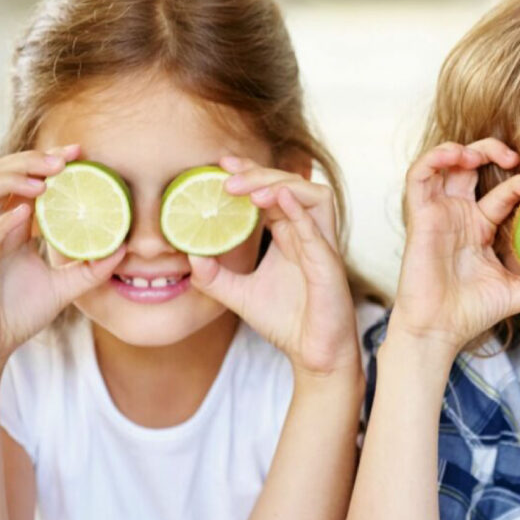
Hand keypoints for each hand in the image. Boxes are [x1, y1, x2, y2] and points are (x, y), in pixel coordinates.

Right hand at [0, 144, 124, 377]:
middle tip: (65, 158)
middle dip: (30, 160)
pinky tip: (24, 213)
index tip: (79, 153)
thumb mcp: (65, 288)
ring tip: (44, 179)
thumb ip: (91, 269)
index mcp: (10, 227)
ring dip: (11, 179)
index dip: (45, 161)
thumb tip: (124, 250)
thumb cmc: (16, 314)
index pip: (22, 181)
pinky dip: (1, 221)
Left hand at [187, 158, 358, 379]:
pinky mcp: (330, 264)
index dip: (250, 173)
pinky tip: (278, 200)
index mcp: (291, 234)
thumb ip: (214, 276)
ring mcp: (322, 246)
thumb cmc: (286, 321)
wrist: (313, 354)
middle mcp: (309, 233)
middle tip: (226, 177)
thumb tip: (190, 255)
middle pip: (291, 185)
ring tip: (250, 191)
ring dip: (282, 186)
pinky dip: (299, 210)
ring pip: (313, 195)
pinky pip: (318, 229)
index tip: (220, 165)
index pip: (272, 191)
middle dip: (259, 174)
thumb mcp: (239, 296)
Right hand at [390, 138, 519, 352]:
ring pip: (446, 163)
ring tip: (481, 154)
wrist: (440, 330)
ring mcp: (439, 213)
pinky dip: (435, 157)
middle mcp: (459, 215)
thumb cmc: (472, 312)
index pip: (504, 191)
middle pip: (473, 165)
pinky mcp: (420, 216)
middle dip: (493, 151)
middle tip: (514, 158)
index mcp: (480, 227)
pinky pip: (419, 175)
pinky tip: (455, 155)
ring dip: (465, 149)